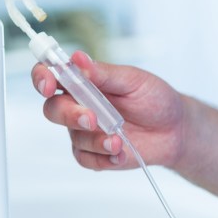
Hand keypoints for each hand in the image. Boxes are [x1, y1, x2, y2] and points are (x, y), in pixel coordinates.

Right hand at [32, 52, 188, 170]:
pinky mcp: (94, 153)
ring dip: (94, 140)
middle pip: (53, 109)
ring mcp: (84, 131)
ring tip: (118, 140)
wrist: (175, 128)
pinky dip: (103, 157)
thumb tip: (78, 58)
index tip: (49, 84)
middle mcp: (79, 105)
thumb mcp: (134, 81)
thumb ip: (105, 73)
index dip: (42, 78)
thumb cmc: (155, 99)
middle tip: (90, 119)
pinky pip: (86, 159)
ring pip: (73, 136)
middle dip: (69, 115)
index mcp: (84, 81)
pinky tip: (120, 153)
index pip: (50, 75)